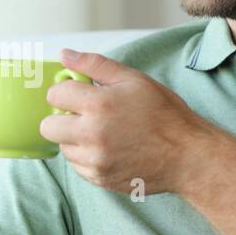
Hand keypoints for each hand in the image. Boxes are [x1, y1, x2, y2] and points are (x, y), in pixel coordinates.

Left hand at [40, 48, 215, 195]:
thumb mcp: (133, 79)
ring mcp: (94, 161)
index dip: (66, 91)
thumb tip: (64, 55)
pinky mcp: (99, 179)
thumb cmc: (164, 114)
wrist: (187, 156)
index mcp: (99, 105)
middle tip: (83, 115)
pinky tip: (110, 149)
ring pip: (63, 148)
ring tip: (103, 133)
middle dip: (61, 118)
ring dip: (75, 139)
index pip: (55, 95)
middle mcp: (91, 135)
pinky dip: (87, 157)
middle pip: (48, 126)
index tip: (80, 93)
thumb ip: (94, 65)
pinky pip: (78, 166)